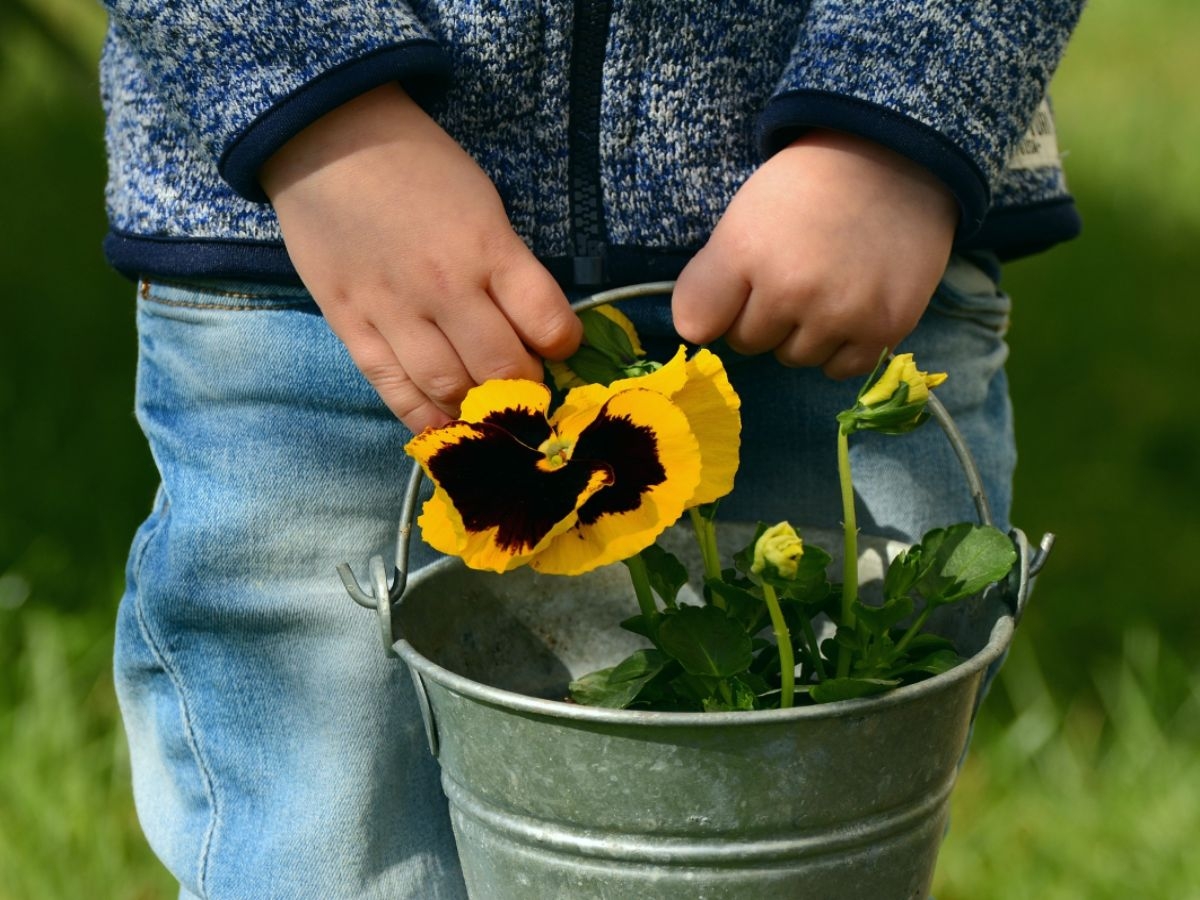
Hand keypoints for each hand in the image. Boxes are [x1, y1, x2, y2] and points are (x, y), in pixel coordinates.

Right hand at [260, 84, 581, 432]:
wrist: (326, 138)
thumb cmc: (417, 165)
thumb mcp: (482, 203)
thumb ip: (507, 266)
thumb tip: (531, 329)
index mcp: (487, 246)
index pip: (548, 321)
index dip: (563, 345)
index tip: (558, 347)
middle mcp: (445, 285)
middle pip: (502, 368)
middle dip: (525, 388)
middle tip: (526, 388)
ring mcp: (393, 310)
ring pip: (449, 389)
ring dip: (478, 409)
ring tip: (488, 409)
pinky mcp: (351, 326)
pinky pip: (393, 390)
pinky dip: (424, 418)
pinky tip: (444, 426)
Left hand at [672, 129, 958, 377]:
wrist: (897, 162)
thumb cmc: (809, 187)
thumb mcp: (743, 216)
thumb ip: (709, 279)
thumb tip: (697, 333)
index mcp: (746, 251)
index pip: (697, 324)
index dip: (717, 307)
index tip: (740, 287)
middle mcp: (791, 290)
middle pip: (750, 343)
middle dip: (764, 317)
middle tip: (795, 274)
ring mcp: (841, 314)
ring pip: (796, 357)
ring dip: (804, 333)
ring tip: (827, 286)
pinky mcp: (885, 328)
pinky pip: (840, 369)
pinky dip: (841, 348)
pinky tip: (851, 308)